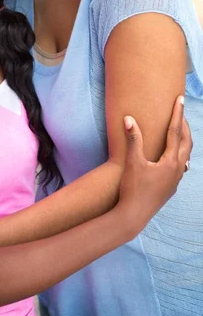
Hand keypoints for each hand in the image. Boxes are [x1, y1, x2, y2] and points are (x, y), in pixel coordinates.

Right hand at [118, 96, 190, 234]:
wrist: (133, 216)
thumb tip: (128, 118)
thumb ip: (133, 139)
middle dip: (184, 126)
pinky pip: (180, 166)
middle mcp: (177, 170)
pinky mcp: (169, 188)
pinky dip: (178, 155)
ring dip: (183, 141)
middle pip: (186, 143)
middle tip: (179, 112)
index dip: (177, 114)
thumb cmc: (132, 188)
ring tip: (177, 131)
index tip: (180, 99)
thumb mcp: (132, 162)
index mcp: (170, 162)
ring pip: (185, 156)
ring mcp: (175, 181)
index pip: (175, 132)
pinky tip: (169, 157)